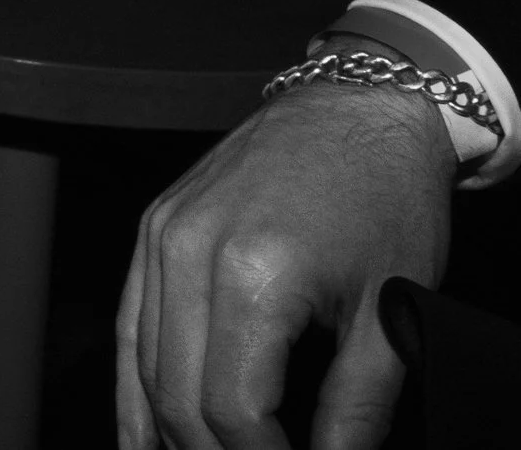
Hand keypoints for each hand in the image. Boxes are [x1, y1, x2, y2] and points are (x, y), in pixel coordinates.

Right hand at [117, 39, 454, 449]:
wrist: (358, 104)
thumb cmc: (386, 198)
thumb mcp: (392, 311)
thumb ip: (358, 407)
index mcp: (253, 273)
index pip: (232, 409)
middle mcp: (189, 251)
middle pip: (177, 395)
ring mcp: (161, 235)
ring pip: (143, 365)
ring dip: (169, 432)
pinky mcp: (153, 227)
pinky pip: (129, 321)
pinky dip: (131, 385)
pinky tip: (140, 435)